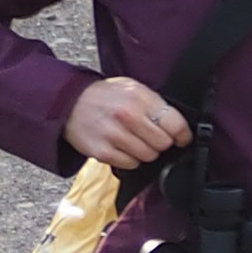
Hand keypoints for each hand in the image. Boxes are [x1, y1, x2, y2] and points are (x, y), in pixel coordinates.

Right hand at [64, 75, 188, 168]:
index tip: (182, 137)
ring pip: (149, 156)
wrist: (68, 103)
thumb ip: (154, 103)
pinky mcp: (103, 152)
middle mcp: (128, 116)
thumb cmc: (104, 96)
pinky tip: (121, 146)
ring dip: (145, 151)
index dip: (183, 134)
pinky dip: (130, 159)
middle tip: (150, 135)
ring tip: (133, 139)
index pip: (175, 124)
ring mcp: (114, 135)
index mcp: (139, 97)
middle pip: (163, 143)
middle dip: (161, 142)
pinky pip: (131, 164)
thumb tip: (178, 124)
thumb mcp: (132, 87)